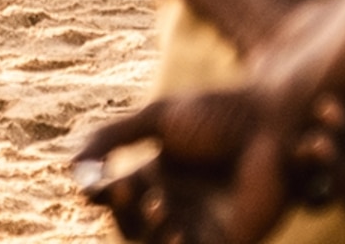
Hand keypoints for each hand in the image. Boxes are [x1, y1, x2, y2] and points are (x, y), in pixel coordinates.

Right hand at [73, 85, 299, 243]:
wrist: (272, 120)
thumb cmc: (220, 113)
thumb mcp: (156, 118)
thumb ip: (110, 137)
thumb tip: (72, 169)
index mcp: (159, 174)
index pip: (115, 196)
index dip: (102, 191)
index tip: (99, 181)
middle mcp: (177, 202)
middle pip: (129, 225)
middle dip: (123, 211)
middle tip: (127, 186)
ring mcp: (202, 224)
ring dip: (147, 231)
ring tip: (158, 207)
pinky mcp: (229, 241)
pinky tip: (172, 228)